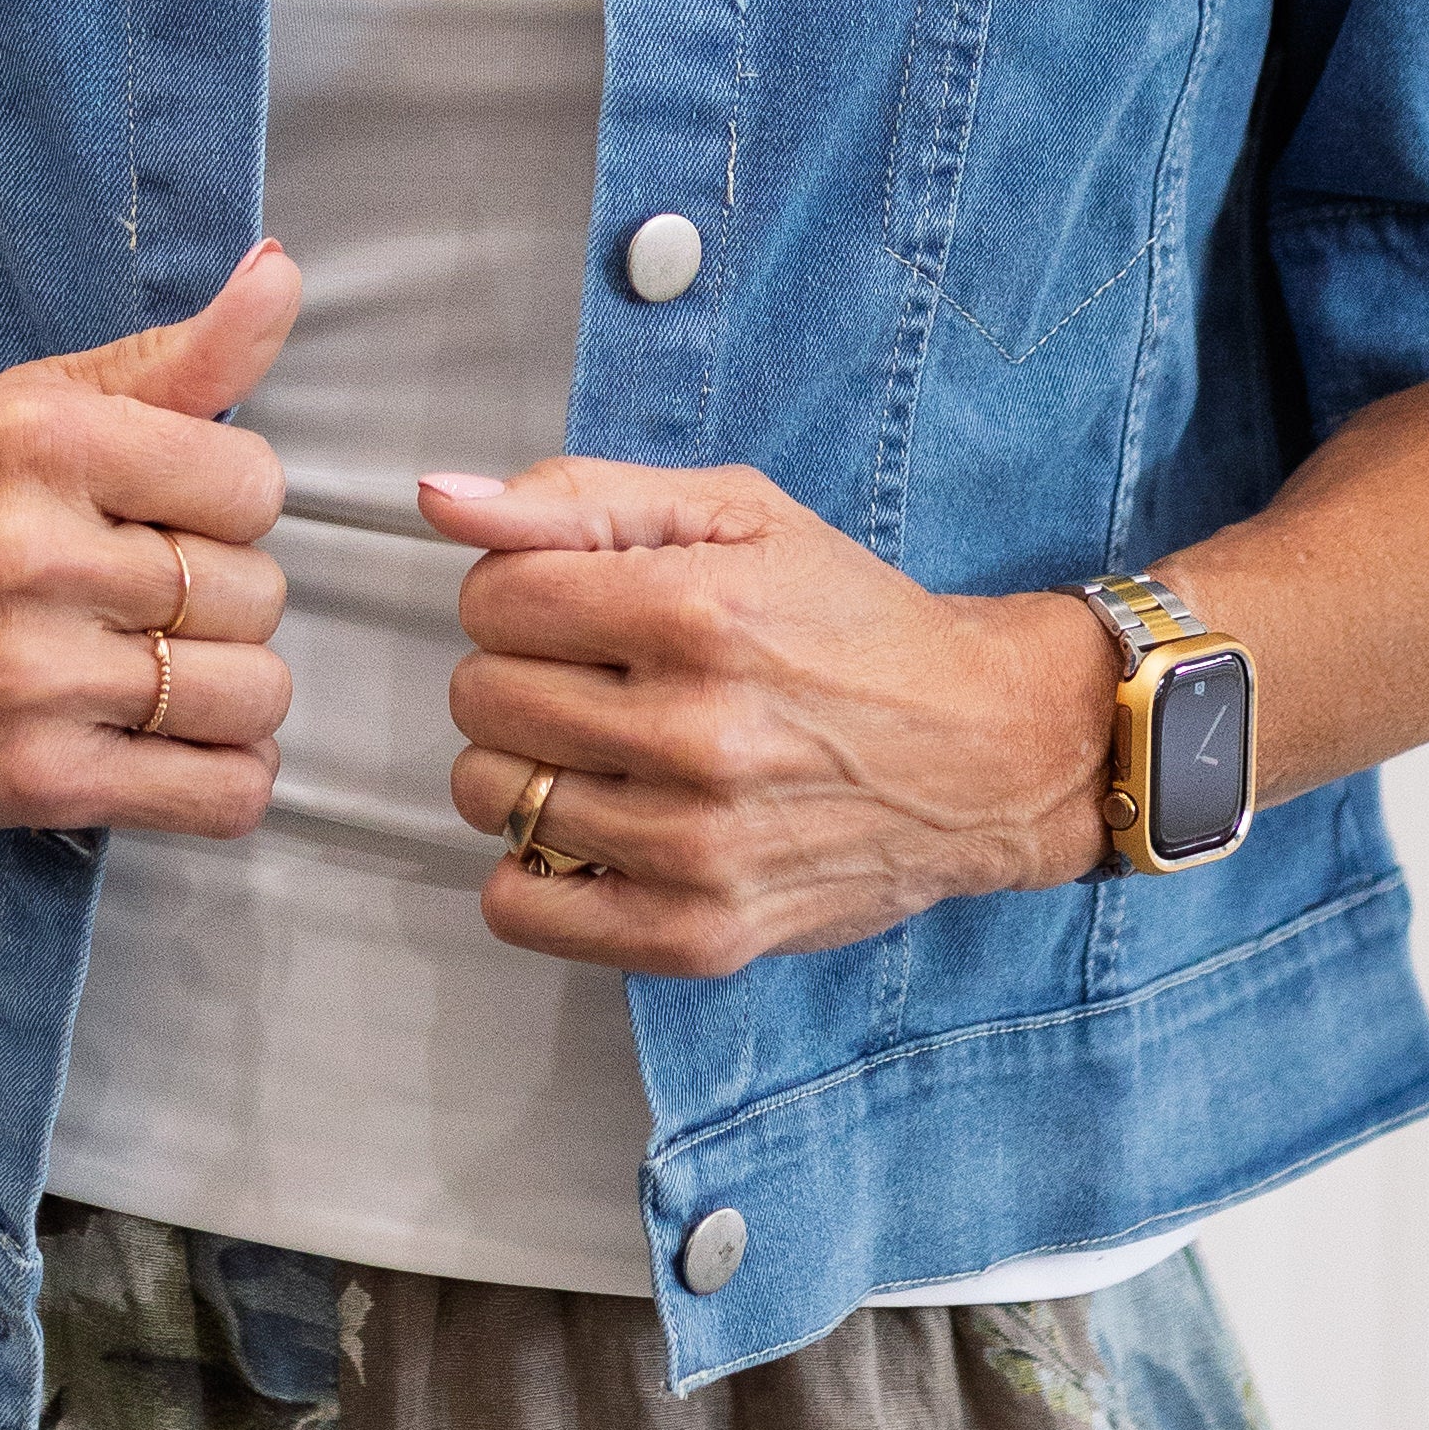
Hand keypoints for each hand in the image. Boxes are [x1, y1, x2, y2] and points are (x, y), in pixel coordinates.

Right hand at [0, 243, 298, 836]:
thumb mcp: (40, 400)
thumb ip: (181, 355)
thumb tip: (283, 274)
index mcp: (44, 444)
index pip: (254, 484)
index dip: (229, 501)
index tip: (173, 510)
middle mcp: (33, 559)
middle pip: (257, 592)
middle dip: (221, 593)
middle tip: (144, 590)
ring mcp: (33, 680)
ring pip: (255, 692)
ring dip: (228, 685)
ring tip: (158, 662)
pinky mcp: (38, 780)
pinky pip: (222, 793)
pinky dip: (227, 771)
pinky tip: (178, 736)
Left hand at [417, 453, 1115, 976]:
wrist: (985, 749)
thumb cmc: (853, 624)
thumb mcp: (737, 516)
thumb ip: (580, 498)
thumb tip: (443, 504)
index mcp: (700, 612)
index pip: (492, 600)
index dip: (518, 594)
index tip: (573, 607)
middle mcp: (698, 732)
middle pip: (480, 698)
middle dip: (519, 674)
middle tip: (593, 679)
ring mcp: (699, 844)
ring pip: (490, 796)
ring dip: (525, 767)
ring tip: (601, 752)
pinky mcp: (702, 932)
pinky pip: (523, 908)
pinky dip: (533, 868)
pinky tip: (592, 829)